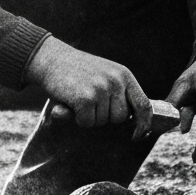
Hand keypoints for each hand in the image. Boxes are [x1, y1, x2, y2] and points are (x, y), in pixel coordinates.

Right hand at [28, 35, 150, 132]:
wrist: (52, 58)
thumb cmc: (78, 71)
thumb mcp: (105, 75)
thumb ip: (118, 95)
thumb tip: (135, 124)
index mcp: (124, 75)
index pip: (144, 105)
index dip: (144, 124)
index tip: (138, 136)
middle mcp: (116, 81)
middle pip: (120, 118)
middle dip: (105, 117)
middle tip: (90, 101)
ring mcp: (101, 89)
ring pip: (102, 122)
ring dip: (89, 116)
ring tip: (79, 96)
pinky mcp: (85, 98)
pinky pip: (87, 122)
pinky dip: (77, 118)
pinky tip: (71, 102)